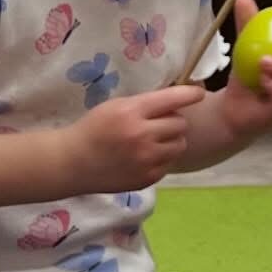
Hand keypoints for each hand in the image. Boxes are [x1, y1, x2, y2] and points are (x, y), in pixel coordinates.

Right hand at [64, 85, 205, 191]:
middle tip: (157, 124)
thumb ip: (145, 103)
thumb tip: (178, 98)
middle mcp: (142, 136)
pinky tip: (143, 157)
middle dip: (172, 122)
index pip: (174, 98)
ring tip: (152, 142)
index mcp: (132, 112)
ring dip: (171, 141)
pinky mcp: (147, 178)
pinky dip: (161, 158)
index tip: (199, 93)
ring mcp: (146, 160)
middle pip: (180, 124)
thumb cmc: (93, 129)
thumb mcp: (115, 106)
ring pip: (180, 144)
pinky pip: (169, 163)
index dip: (191, 94)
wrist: (72, 163)